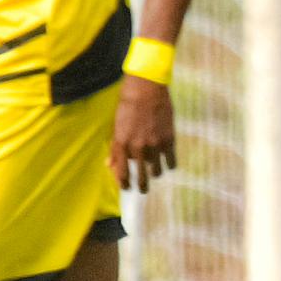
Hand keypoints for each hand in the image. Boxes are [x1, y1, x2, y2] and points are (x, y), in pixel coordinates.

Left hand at [111, 75, 177, 192]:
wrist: (146, 90)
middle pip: (141, 176)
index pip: (122, 172)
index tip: (126, 188)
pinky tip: (168, 163)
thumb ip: (115, 148)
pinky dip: (170, 164)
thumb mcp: (117, 127)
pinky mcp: (169, 140)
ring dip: (156, 173)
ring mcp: (155, 145)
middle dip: (142, 186)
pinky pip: (171, 161)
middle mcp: (138, 148)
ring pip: (157, 170)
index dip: (123, 183)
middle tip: (143, 190)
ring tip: (156, 173)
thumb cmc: (127, 106)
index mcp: (122, 144)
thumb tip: (109, 165)